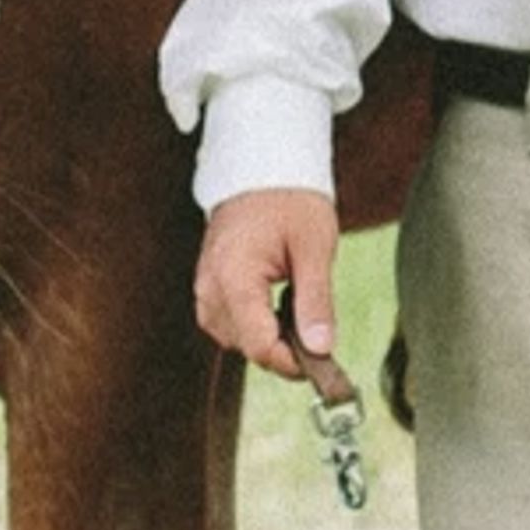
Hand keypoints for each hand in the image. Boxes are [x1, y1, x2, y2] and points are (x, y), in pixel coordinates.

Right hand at [193, 188, 342, 383]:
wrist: (262, 168)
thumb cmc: (290, 200)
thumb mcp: (314, 245)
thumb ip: (316, 301)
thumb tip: (321, 349)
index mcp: (234, 276)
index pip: (259, 345)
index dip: (294, 361)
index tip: (324, 357)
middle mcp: (210, 287)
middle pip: (248, 347)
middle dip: (285, 347)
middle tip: (316, 322)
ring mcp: (205, 288)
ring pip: (238, 340)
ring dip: (269, 335)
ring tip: (295, 301)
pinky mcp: (208, 287)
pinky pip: (230, 324)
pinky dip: (256, 322)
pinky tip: (276, 301)